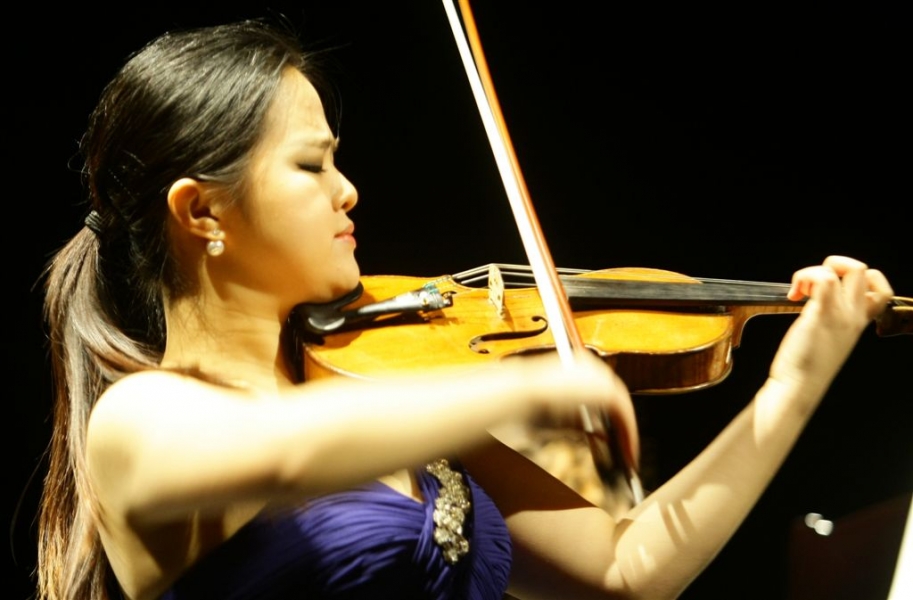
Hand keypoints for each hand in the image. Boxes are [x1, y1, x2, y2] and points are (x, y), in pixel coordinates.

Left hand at [769, 255, 893, 397]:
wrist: (798, 386)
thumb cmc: (806, 365)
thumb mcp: (829, 338)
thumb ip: (831, 318)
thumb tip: (814, 298)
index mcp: (858, 322)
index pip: (880, 290)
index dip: (858, 278)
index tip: (833, 287)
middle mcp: (854, 316)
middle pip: (864, 270)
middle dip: (834, 265)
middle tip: (811, 284)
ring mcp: (841, 314)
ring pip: (848, 269)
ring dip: (816, 270)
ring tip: (800, 290)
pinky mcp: (822, 314)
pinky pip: (824, 279)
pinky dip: (805, 276)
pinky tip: (793, 295)